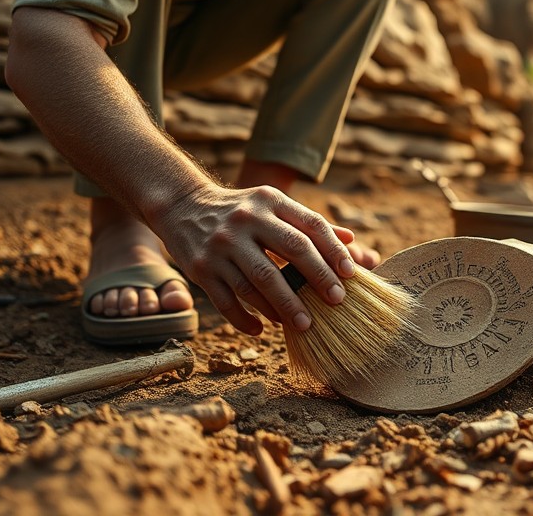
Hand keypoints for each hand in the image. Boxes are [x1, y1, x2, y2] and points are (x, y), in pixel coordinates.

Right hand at [151, 183, 355, 335]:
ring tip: (303, 324)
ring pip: (259, 282)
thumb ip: (308, 223)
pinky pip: (227, 301)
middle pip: (291, 251)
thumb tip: (351, 239)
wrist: (181, 205)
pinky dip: (245, 320)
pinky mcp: (200, 269)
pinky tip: (261, 330)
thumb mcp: (272, 206)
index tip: (350, 275)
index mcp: (270, 202)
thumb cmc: (240, 210)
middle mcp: (247, 220)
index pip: (311, 225)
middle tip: (336, 302)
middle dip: (317, 279)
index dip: (334, 250)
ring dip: (284, 307)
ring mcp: (221, 245)